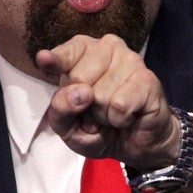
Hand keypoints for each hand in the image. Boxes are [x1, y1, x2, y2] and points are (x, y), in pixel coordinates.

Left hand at [37, 34, 179, 171]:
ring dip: (104, 115)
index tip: (44, 60)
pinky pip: (120, 104)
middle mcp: (107, 48)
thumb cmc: (99, 129)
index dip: (55, 60)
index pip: (66, 52)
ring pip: (100, 95)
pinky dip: (120, 119)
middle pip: (78, 78)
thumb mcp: (67, 126)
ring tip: (114, 114)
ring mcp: (130, 59)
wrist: (136, 145)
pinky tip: (129, 115)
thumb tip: (80, 93)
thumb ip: (61, 108)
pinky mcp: (147, 78)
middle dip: (84, 105)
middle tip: (96, 111)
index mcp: (83, 52)